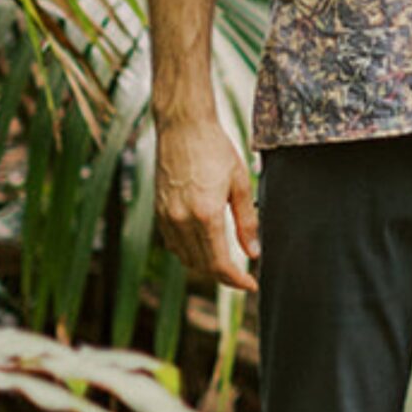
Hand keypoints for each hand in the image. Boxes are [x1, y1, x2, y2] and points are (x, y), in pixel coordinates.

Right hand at [154, 116, 258, 291]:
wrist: (183, 127)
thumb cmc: (215, 149)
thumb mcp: (239, 183)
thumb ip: (247, 221)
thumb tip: (253, 252)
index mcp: (205, 214)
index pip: (219, 263)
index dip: (236, 280)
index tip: (251, 285)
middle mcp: (181, 220)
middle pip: (201, 265)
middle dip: (223, 275)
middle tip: (242, 275)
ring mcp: (166, 216)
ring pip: (185, 257)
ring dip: (205, 265)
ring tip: (226, 261)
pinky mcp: (158, 211)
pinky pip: (173, 243)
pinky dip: (189, 251)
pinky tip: (204, 245)